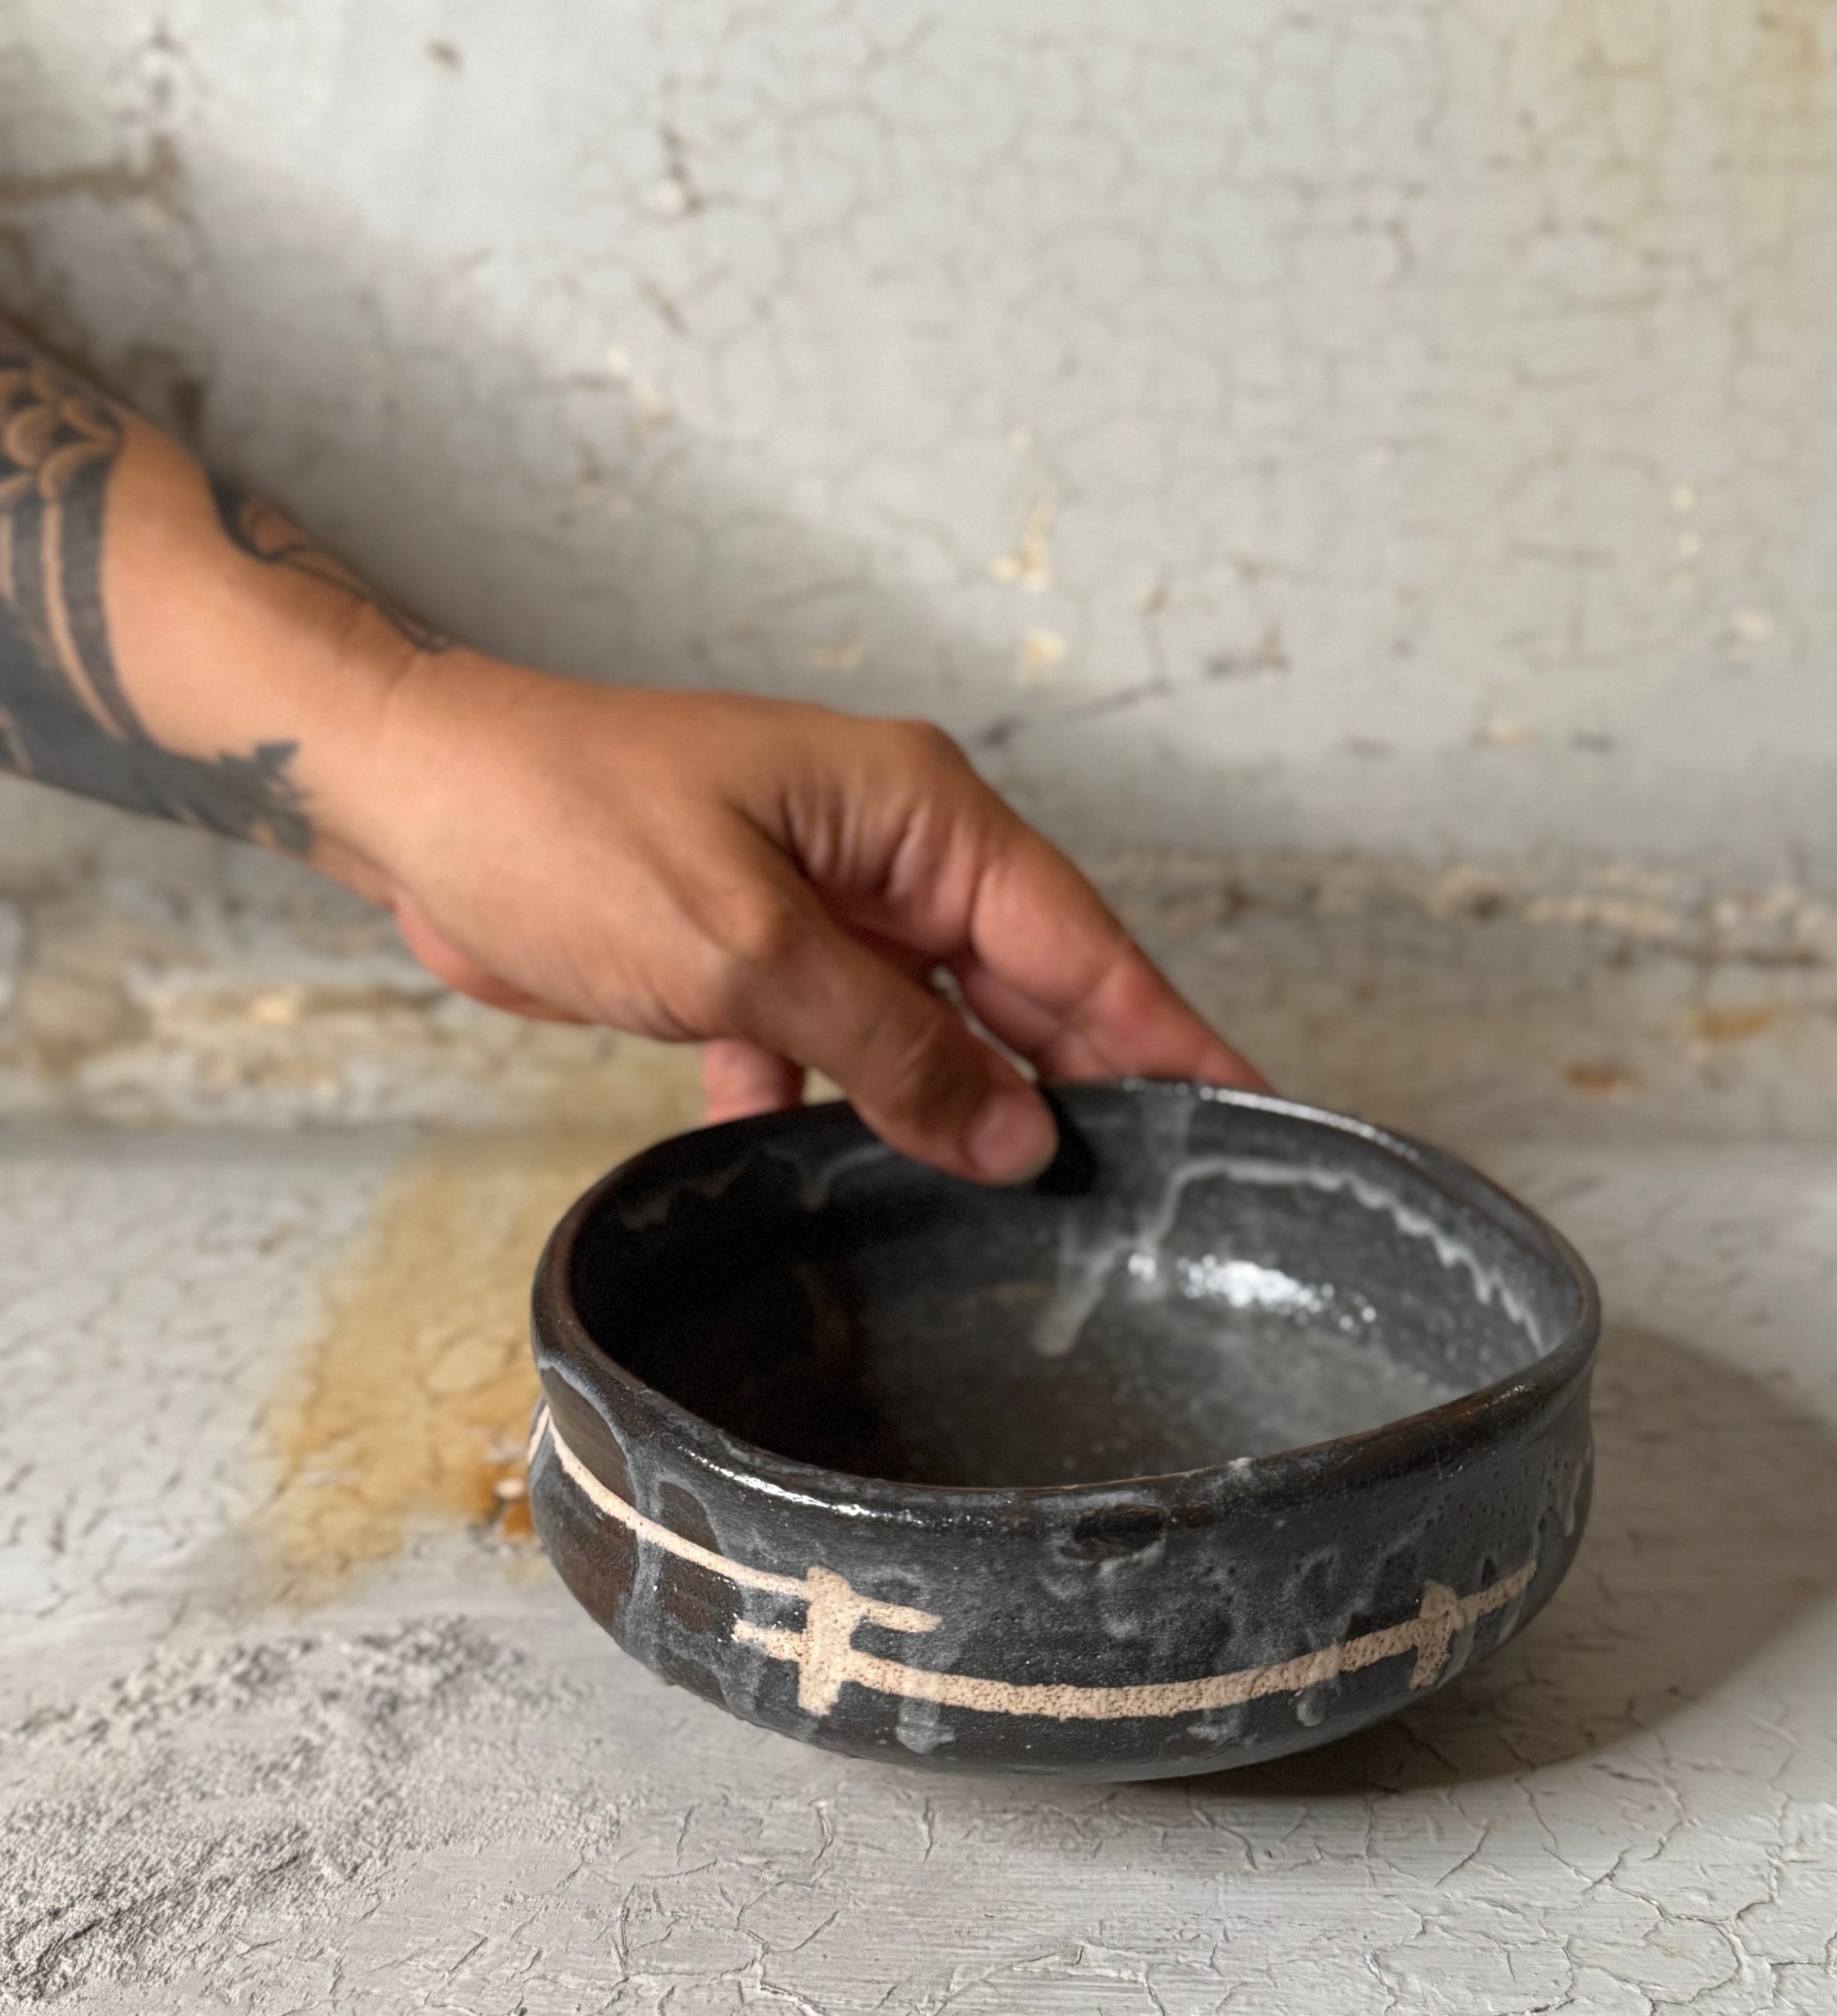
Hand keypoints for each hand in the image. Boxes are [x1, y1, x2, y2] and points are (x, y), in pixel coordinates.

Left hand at [335, 656, 1264, 1181]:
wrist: (411, 802)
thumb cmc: (562, 823)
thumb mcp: (743, 946)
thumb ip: (890, 1047)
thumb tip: (1014, 1135)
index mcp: (915, 815)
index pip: (1079, 941)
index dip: (1165, 1033)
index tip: (1246, 1110)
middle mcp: (886, 856)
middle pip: (1022, 991)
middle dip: (1082, 1085)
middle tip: (1158, 1196)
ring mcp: (822, 907)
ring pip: (933, 1031)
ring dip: (963, 1111)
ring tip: (1030, 1213)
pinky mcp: (754, 959)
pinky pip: (834, 1048)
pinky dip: (836, 1108)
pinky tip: (829, 1172)